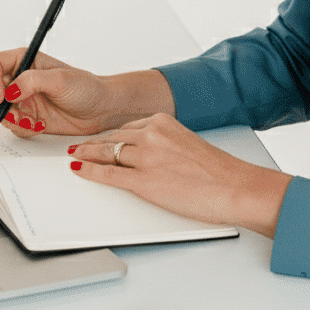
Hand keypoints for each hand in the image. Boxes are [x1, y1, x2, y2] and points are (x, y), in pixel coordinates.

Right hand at [0, 48, 167, 137]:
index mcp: (24, 61)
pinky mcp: (27, 117)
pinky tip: (39, 125)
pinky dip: (22, 129)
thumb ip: (32, 81)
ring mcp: (22, 99)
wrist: (101, 110)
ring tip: (33, 121)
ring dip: (13, 120)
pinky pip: (12, 126)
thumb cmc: (87, 88)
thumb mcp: (60, 79)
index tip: (2, 95)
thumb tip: (10, 90)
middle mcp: (19, 79)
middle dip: (1, 106)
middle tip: (18, 114)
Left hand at [68, 113, 292, 237]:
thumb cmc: (219, 172)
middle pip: (112, 137)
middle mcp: (152, 135)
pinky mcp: (143, 181)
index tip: (100, 137)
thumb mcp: (188, 144)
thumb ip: (165, 143)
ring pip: (106, 152)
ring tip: (74, 155)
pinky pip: (107, 174)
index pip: (126, 127)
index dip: (109, 135)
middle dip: (93, 143)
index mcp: (163, 122)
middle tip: (78, 146)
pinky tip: (79, 169)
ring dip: (86, 154)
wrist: (235, 187)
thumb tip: (150, 153)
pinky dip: (89, 170)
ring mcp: (146, 157)